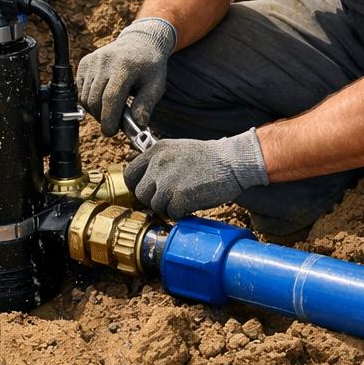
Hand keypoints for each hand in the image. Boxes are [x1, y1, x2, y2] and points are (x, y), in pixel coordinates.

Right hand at [77, 17, 176, 135]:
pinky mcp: (85, 62)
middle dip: (103, 117)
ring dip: (95, 110)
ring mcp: (93, 61)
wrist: (140, 42)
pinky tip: (103, 97)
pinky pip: (80, 90)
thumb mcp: (156, 86)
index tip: (111, 131)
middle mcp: (106, 61)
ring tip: (111, 109)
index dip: (109, 119)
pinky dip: (89, 100)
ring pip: (85, 97)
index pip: (110, 98)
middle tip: (115, 122)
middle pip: (95, 100)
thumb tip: (137, 126)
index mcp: (125, 66)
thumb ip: (145, 106)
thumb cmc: (149, 67)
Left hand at [124, 129, 267, 219]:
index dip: (138, 187)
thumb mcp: (179, 150)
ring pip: (155, 206)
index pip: (130, 174)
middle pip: (141, 193)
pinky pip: (172, 214)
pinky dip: (182, 214)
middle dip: (154, 200)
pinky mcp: (179, 197)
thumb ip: (161, 163)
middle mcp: (158, 164)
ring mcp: (167, 181)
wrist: (233, 162)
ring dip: (169, 208)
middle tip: (171, 200)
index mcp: (157, 151)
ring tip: (185, 201)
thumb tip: (148, 182)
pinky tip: (192, 205)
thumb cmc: (210, 159)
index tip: (149, 193)